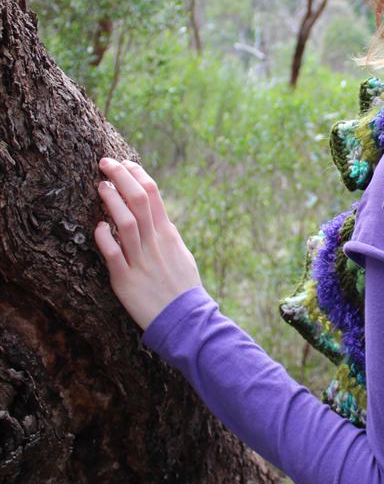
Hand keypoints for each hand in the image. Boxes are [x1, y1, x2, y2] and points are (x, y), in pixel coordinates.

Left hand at [94, 157, 201, 330]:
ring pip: (125, 223)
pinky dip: (103, 238)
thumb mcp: (180, 254)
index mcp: (168, 234)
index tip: (123, 163)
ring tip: (100, 186)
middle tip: (105, 162)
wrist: (185, 320)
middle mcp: (154, 244)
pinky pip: (112, 255)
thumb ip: (165, 234)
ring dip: (112, 201)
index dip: (136, 175)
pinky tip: (98, 226)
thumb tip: (154, 215)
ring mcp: (141, 261)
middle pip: (138, 201)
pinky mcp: (126, 281)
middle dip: (121, 177)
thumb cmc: (182, 287)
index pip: (153, 194)